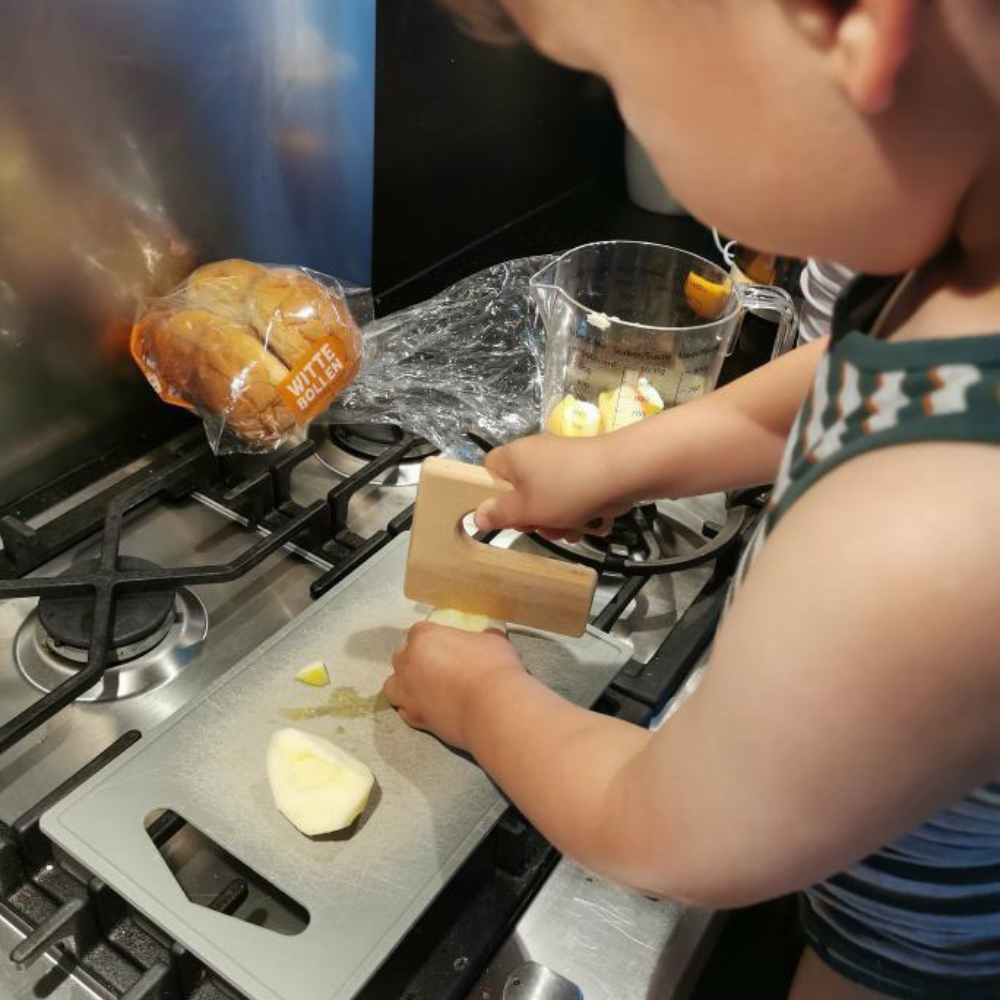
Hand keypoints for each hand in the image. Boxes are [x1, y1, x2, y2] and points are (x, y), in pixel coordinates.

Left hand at [383, 622, 525, 750]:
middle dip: (416, 658)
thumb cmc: (494, 669)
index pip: (418, 630)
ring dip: (404, 683)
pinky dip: (413, 707)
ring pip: (393, 684)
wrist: (494, 710)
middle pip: (402, 655)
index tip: (445, 642)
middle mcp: (409, 664)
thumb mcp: (493, 641)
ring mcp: (408, 693)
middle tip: (438, 664)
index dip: (432, 636)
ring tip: (424, 686)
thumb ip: (482, 636)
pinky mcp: (415, 718)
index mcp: (424, 639)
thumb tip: (488, 635)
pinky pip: (404, 710)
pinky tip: (429, 707)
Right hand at [475, 434, 631, 540]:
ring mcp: (562, 462)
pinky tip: (588, 523)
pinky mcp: (583, 471)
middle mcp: (535, 454)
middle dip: (533, 517)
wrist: (623, 472)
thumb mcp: (527, 509)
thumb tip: (476, 517)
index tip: (506, 513)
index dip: (493, 494)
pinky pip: (570, 497)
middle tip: (542, 526)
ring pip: (548, 500)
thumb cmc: (566, 490)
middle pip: (520, 492)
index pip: (489, 470)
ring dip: (557, 521)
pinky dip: (577, 512)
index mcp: (514, 457)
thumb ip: (500, 514)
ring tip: (571, 529)